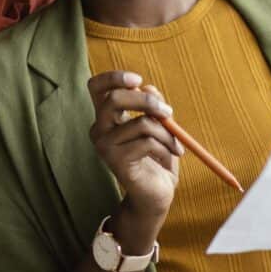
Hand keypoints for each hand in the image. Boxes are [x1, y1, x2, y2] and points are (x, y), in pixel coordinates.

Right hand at [87, 71, 181, 221]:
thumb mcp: (158, 125)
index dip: (113, 77)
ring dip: (166, 133)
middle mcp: (99, 129)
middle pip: (114, 99)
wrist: (156, 194)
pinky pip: (148, 143)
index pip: (96, 87)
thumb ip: (152, 104)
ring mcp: (105, 146)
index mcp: (106, 117)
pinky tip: (167, 158)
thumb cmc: (156, 157)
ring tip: (174, 146)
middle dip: (146, 101)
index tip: (137, 79)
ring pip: (141, 123)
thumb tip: (147, 87)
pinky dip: (165, 148)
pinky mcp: (116, 162)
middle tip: (168, 112)